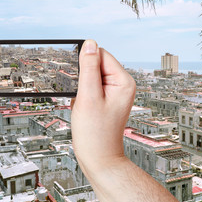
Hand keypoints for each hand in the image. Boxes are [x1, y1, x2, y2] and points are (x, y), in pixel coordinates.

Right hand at [71, 40, 135, 175]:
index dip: (85, 63)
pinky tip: (84, 110)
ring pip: (91, 78)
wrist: (99, 158)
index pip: (101, 55)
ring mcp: (114, 93)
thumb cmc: (96, 133)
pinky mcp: (107, 100)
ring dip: (82, 89)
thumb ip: (89, 68)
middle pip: (96, 65)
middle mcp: (122, 85)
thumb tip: (89, 43)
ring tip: (85, 106)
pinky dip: (82, 96)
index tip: (77, 79)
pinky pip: (90, 89)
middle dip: (83, 78)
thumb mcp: (88, 97)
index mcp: (124, 81)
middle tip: (82, 97)